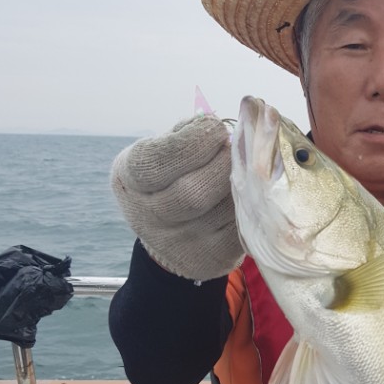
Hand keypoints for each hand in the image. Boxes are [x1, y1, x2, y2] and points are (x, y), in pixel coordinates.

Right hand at [110, 115, 242, 280]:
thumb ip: (184, 135)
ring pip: (223, 211)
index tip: (214, 127)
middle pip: (193, 193)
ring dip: (244, 183)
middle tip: (236, 148)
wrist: (170, 237)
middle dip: (224, 162)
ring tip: (247, 167)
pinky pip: (242, 230)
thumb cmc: (169, 178)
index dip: (192, 142)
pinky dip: (253, 206)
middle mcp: (150, 216)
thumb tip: (221, 124)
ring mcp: (181, 243)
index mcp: (130, 180)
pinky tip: (251, 191)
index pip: (157, 161)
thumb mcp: (159, 152)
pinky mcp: (212, 258)